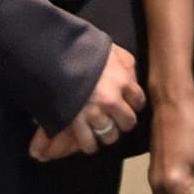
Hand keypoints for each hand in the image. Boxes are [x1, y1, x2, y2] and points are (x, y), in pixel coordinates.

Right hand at [33, 43, 148, 162]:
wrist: (55, 54)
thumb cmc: (83, 48)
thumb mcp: (112, 49)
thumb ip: (125, 64)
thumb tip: (132, 78)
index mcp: (123, 80)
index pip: (139, 100)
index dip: (134, 103)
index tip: (130, 104)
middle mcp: (112, 100)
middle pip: (128, 122)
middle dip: (123, 121)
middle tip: (117, 119)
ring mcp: (94, 113)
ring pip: (110, 135)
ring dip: (107, 134)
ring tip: (102, 130)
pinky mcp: (76, 122)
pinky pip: (88, 143)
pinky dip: (89, 145)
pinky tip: (88, 142)